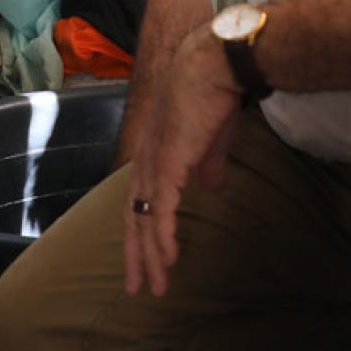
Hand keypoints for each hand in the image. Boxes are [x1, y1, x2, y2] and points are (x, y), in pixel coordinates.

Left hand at [123, 30, 242, 297]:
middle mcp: (146, 158)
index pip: (140, 199)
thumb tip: (211, 187)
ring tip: (154, 285)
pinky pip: (161, 210)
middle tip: (139, 287)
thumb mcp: (212, 136)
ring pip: (144, 219)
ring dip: (150, 255)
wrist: (216, 63)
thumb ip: (207, 163)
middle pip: (133, 215)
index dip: (142, 230)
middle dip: (136, 254)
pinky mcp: (168, 163)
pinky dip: (162, 237)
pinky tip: (167, 259)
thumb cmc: (215, 92)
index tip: (147, 258)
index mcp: (154, 151)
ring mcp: (154, 161)